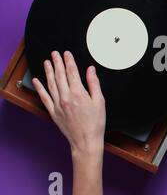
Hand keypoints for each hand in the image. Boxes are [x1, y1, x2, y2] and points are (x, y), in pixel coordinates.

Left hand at [32, 51, 105, 194]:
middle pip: (60, 75)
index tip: (67, 54)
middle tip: (54, 53)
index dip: (69, 61)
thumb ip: (94, 83)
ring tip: (47, 62)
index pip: (72, 72)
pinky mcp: (53, 112)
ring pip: (51, 84)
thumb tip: (91, 70)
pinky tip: (38, 81)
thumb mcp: (100, 101)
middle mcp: (66, 97)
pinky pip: (44, 97)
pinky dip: (40, 88)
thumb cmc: (95, 123)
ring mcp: (58, 104)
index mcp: (78, 93)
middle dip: (57, 62)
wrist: (86, 141)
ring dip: (48, 72)